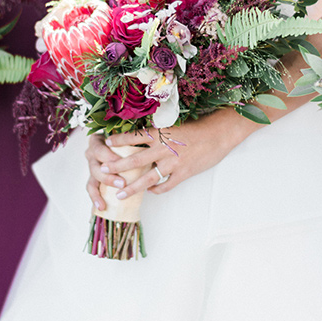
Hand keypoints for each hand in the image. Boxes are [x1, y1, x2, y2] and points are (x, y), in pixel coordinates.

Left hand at [86, 108, 252, 210]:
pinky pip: (165, 185)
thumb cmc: (197, 129)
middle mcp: (164, 149)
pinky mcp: (183, 174)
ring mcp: (173, 163)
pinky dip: (156, 190)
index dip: (119, 140)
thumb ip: (159, 134)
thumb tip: (142, 137)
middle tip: (103, 170)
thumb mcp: (175, 127)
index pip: (135, 136)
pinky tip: (150, 191)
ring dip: (131, 186)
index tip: (105, 142)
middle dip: (117, 165)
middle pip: (135, 159)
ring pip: (147, 178)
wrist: (218, 135)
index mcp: (161, 134)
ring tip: (119, 193)